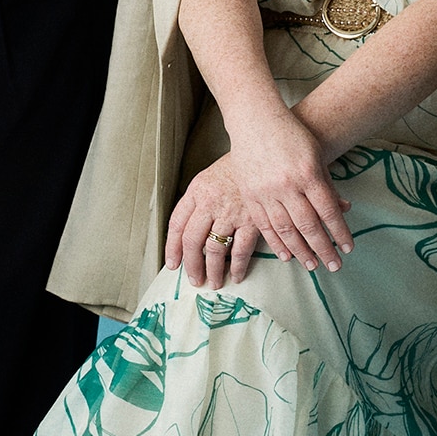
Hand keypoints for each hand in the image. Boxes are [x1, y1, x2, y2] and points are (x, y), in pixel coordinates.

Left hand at [165, 161, 261, 288]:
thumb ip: (196, 202)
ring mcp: (231, 212)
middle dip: (191, 266)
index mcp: (197, 192)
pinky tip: (236, 275)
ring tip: (213, 282)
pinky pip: (241, 250)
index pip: (177, 224)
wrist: (264, 153)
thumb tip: (186, 233)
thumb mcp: (208, 178)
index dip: (172, 248)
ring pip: (214, 249)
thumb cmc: (236, 169)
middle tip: (194, 280)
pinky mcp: (252, 220)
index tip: (172, 264)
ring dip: (213, 271)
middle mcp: (210, 203)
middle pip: (192, 241)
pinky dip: (237, 267)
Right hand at [226, 108, 353, 270]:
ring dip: (301, 251)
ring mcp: (265, 192)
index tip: (348, 248)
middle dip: (323, 249)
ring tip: (313, 266)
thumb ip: (327, 184)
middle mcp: (286, 185)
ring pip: (286, 230)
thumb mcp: (316, 155)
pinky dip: (276, 243)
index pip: (328, 211)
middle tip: (334, 267)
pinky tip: (287, 255)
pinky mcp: (250, 195)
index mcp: (307, 173)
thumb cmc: (291, 135)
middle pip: (309, 225)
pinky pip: (264, 225)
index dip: (340, 233)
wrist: (254, 120)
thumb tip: (343, 210)